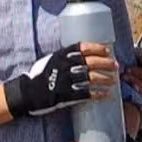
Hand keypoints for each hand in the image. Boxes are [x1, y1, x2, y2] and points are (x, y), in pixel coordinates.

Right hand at [3, 42, 118, 116]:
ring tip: (113, 80)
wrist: (26, 92)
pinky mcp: (65, 94)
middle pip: (90, 62)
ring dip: (104, 78)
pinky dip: (97, 93)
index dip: (96, 48)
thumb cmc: (38, 76)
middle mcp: (63, 66)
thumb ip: (63, 58)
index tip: (107, 50)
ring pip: (90, 77)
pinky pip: (85, 93)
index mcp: (60, 55)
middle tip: (115, 65)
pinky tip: (105, 94)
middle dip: (105, 63)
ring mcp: (65, 80)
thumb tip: (81, 56)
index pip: (82, 47)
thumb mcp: (49, 60)